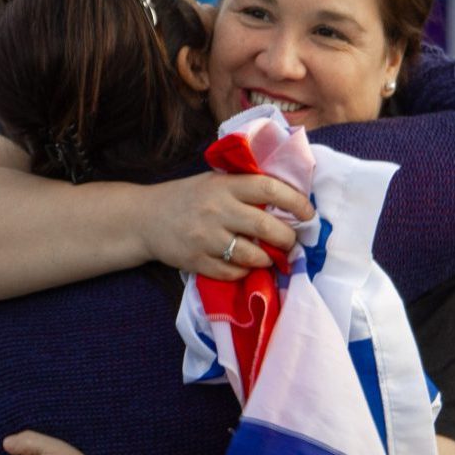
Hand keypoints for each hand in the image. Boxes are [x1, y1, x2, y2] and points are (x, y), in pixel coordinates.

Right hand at [139, 171, 312, 278]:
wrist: (145, 218)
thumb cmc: (189, 197)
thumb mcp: (215, 182)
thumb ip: (245, 189)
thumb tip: (288, 204)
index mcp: (224, 185)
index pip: (269, 189)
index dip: (295, 201)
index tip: (308, 213)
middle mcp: (216, 209)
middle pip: (265, 226)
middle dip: (287, 238)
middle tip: (291, 241)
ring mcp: (205, 237)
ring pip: (251, 254)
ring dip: (267, 258)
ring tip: (267, 256)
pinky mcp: (196, 261)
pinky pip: (232, 272)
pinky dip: (244, 271)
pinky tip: (244, 264)